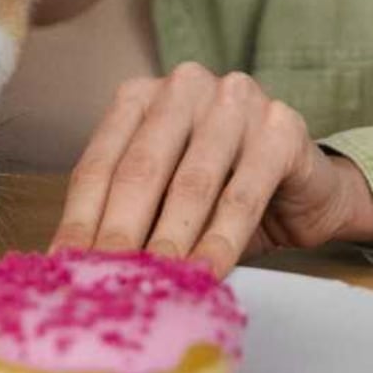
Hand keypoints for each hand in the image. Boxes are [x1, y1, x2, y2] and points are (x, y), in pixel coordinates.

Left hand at [49, 62, 372, 276]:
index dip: (80, 219)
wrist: (305, 193)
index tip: (66, 265)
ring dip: (170, 241)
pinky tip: (205, 274)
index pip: (100, 163)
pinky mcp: (281, 129)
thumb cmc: (220, 195)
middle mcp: (184, 88)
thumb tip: (74, 265)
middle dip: (120, 233)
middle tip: (106, 280)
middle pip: (140, 170)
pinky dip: (220, 241)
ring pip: (191, 184)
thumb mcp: (162, 198)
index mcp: (141, 96)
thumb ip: (126, 216)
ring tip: (154, 283)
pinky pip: (242, 195)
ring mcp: (236, 101)